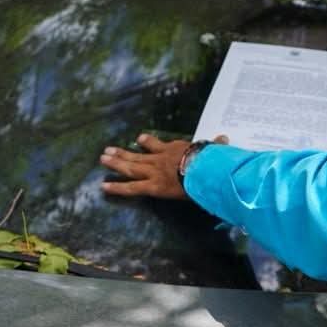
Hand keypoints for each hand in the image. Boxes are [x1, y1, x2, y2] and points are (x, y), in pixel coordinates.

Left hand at [99, 133, 226, 199]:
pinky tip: (104, 187)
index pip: (159, 145)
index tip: (139, 139)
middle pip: (139, 155)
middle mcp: (160, 159)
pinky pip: (132, 188)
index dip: (148, 142)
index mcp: (175, 150)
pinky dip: (117, 188)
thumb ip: (216, 145)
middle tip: (108, 150)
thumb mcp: (213, 149)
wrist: (204, 168)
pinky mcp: (152, 186)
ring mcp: (154, 172)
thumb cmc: (210, 160)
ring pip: (131, 167)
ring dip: (116, 163)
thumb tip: (224, 139)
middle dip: (123, 153)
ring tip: (102, 159)